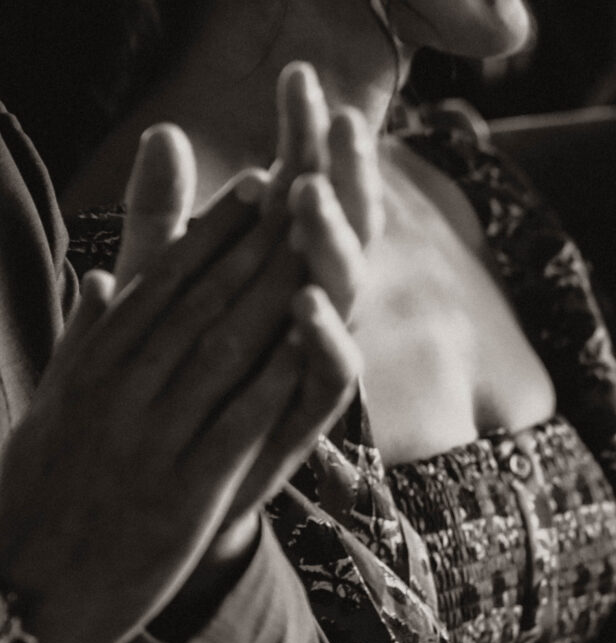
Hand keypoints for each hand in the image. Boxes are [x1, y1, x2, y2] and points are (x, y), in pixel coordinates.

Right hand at [0, 106, 364, 642]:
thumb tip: (110, 276)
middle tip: (306, 187)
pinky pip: (237, 422)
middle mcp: (118, 389)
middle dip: (257, 244)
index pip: (161, 287)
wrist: (22, 593)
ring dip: (275, 293)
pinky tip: (312, 343)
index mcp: (93, 368)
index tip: (257, 189)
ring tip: (320, 244)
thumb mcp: (60, 407)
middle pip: (199, 302)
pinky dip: (275, 379)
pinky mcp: (181, 491)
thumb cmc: (43, 501)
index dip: (213, 234)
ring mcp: (148, 437)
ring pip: (221, 349)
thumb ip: (90, 338)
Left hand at [188, 63, 381, 557]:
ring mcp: (315, 357)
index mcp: (280, 265)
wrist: (177, 482)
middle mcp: (312, 303)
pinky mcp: (307, 413)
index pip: (301, 183)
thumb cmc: (174, 378)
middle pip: (340, 225)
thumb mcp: (162, 283)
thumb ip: (165, 215)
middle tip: (339, 118)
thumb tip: (164, 133)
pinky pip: (332, 374)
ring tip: (306, 194)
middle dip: (341, 170)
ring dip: (330, 242)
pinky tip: (303, 304)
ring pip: (342, 290)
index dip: (303, 132)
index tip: (299, 77)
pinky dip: (324, 341)